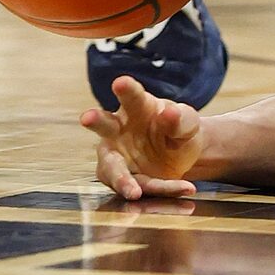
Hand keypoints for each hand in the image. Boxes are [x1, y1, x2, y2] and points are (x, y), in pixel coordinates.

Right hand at [81, 74, 203, 200]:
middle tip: (87, 117)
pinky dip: (160, 190)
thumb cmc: (179, 129)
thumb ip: (180, 118)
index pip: (132, 96)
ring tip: (135, 192)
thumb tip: (169, 113)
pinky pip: (137, 187)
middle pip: (105, 125)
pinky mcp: (120, 179)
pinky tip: (183, 187)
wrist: (182, 156)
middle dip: (95, 120)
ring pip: (113, 168)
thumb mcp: (188, 123)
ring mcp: (116, 156)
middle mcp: (119, 130)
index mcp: (138, 107)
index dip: (126, 89)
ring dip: (122, 180)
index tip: (120, 82)